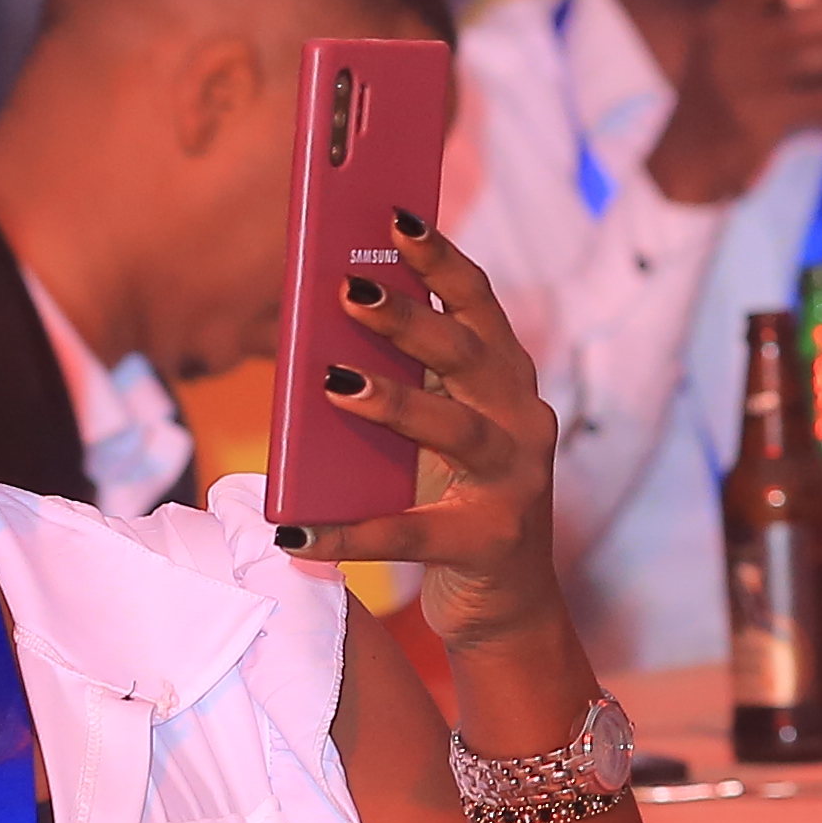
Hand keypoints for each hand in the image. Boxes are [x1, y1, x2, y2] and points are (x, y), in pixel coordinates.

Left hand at [282, 216, 575, 673]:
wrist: (510, 606)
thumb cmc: (457, 500)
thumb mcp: (436, 433)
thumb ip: (405, 387)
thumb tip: (321, 344)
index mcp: (507, 382)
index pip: (479, 304)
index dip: (441, 258)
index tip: (396, 215)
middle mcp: (523, 421)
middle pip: (467, 354)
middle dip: (407, 317)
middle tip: (347, 288)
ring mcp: (516, 482)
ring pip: (455, 430)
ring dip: (395, 404)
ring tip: (334, 386)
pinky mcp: (493, 541)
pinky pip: (414, 535)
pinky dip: (351, 535)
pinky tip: (298, 534)